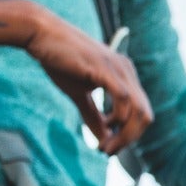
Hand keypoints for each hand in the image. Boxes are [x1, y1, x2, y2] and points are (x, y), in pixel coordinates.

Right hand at [0, 0, 152, 154]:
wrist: (41, 34)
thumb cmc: (59, 60)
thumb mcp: (79, 94)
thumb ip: (94, 116)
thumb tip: (104, 139)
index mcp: (125, 74)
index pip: (141, 111)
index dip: (130, 134)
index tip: (110, 147)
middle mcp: (127, 70)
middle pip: (145, 114)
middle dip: (129, 138)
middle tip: (109, 152)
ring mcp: (118, 68)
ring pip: (138, 110)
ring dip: (124, 135)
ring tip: (105, 147)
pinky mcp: (105, 68)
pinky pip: (123, 99)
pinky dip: (118, 119)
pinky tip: (106, 130)